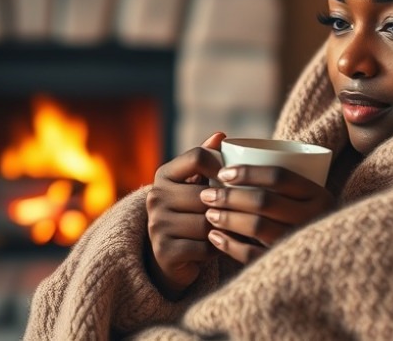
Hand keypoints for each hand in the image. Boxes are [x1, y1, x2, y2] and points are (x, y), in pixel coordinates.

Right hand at [146, 132, 224, 297]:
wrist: (171, 256)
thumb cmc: (191, 213)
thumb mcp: (197, 185)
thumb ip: (207, 160)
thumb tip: (221, 135)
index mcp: (164, 174)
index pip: (197, 157)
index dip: (221, 166)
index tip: (234, 180)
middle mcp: (155, 197)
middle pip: (206, 195)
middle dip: (224, 207)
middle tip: (237, 214)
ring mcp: (156, 224)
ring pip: (207, 222)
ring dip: (221, 230)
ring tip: (225, 231)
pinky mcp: (163, 251)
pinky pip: (203, 246)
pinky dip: (215, 249)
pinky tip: (215, 248)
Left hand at [199, 165, 333, 263]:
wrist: (325, 259)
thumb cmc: (301, 216)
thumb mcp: (301, 195)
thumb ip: (272, 176)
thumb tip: (220, 142)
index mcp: (319, 195)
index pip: (279, 176)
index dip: (248, 172)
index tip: (222, 173)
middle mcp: (315, 218)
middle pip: (265, 201)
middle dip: (230, 197)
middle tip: (207, 195)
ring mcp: (301, 242)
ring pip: (258, 227)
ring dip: (228, 219)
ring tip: (209, 214)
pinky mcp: (287, 265)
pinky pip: (254, 256)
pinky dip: (230, 246)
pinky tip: (214, 237)